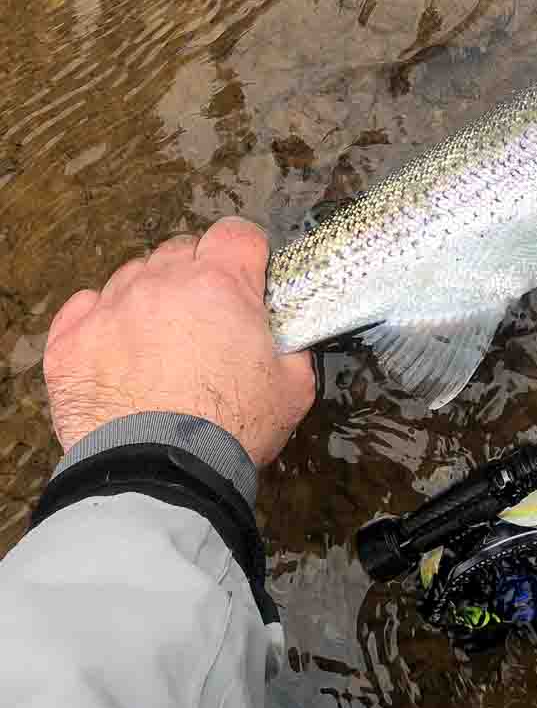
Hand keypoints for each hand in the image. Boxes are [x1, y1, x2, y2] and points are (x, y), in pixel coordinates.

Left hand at [43, 217, 314, 466]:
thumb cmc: (231, 429)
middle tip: (207, 316)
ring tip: (159, 338)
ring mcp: (111, 308)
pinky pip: (85, 306)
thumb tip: (288, 343)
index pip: (237, 233)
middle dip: (197, 274)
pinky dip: (101, 320)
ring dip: (150, 295)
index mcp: (222, 286)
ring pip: (133, 275)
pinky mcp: (71, 341)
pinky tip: (118, 348)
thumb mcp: (293, 388)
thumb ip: (291, 350)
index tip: (249, 276)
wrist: (161, 473)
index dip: (247, 253)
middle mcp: (163, 283)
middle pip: (181, 250)